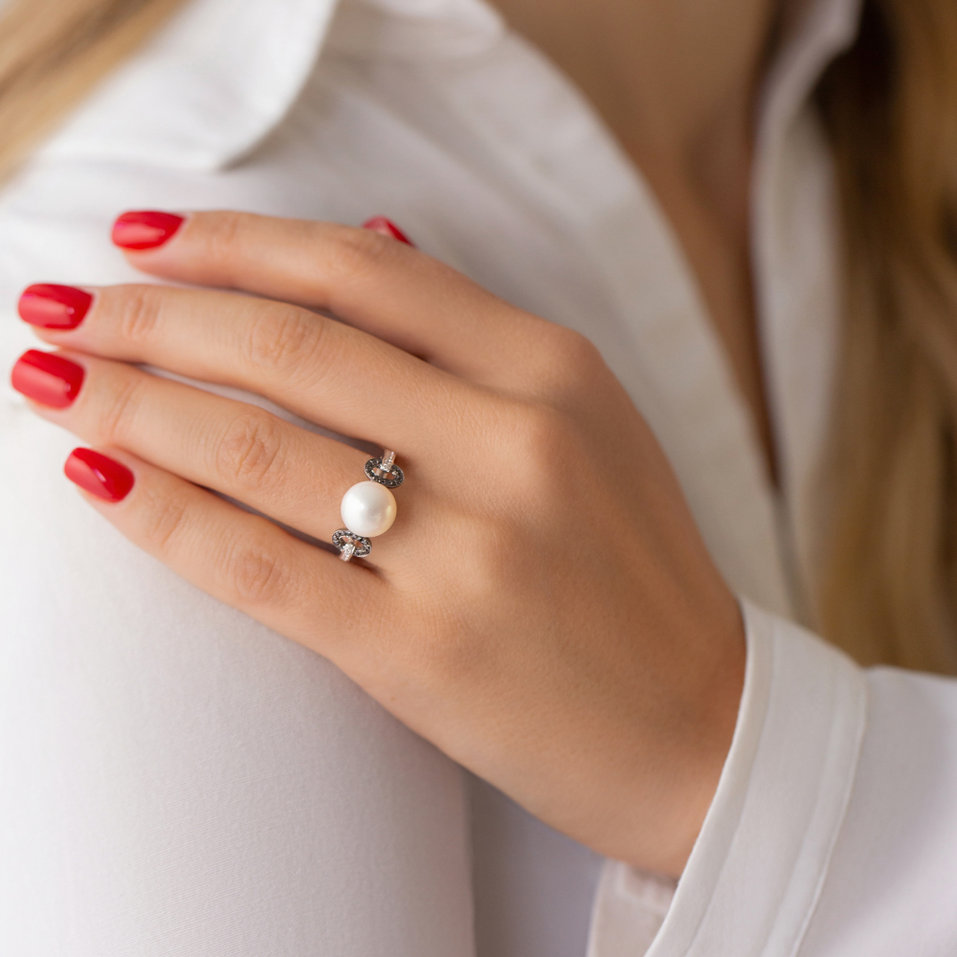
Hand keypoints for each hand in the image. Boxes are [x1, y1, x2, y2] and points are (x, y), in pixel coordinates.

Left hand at [11, 209, 744, 877]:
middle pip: (292, 345)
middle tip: (62, 303)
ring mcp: (467, 552)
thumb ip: (473, 335)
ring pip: (257, 448)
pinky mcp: (420, 653)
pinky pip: (258, 566)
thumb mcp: (587, 422)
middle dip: (152, 313)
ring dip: (132, 404)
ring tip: (52, 379)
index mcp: (555, 372)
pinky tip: (99, 481)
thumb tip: (365, 237)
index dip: (236, 242)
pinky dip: (164, 517)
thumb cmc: (634, 570)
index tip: (146, 235)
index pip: (363, 270)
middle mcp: (513, 444)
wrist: (700, 725)